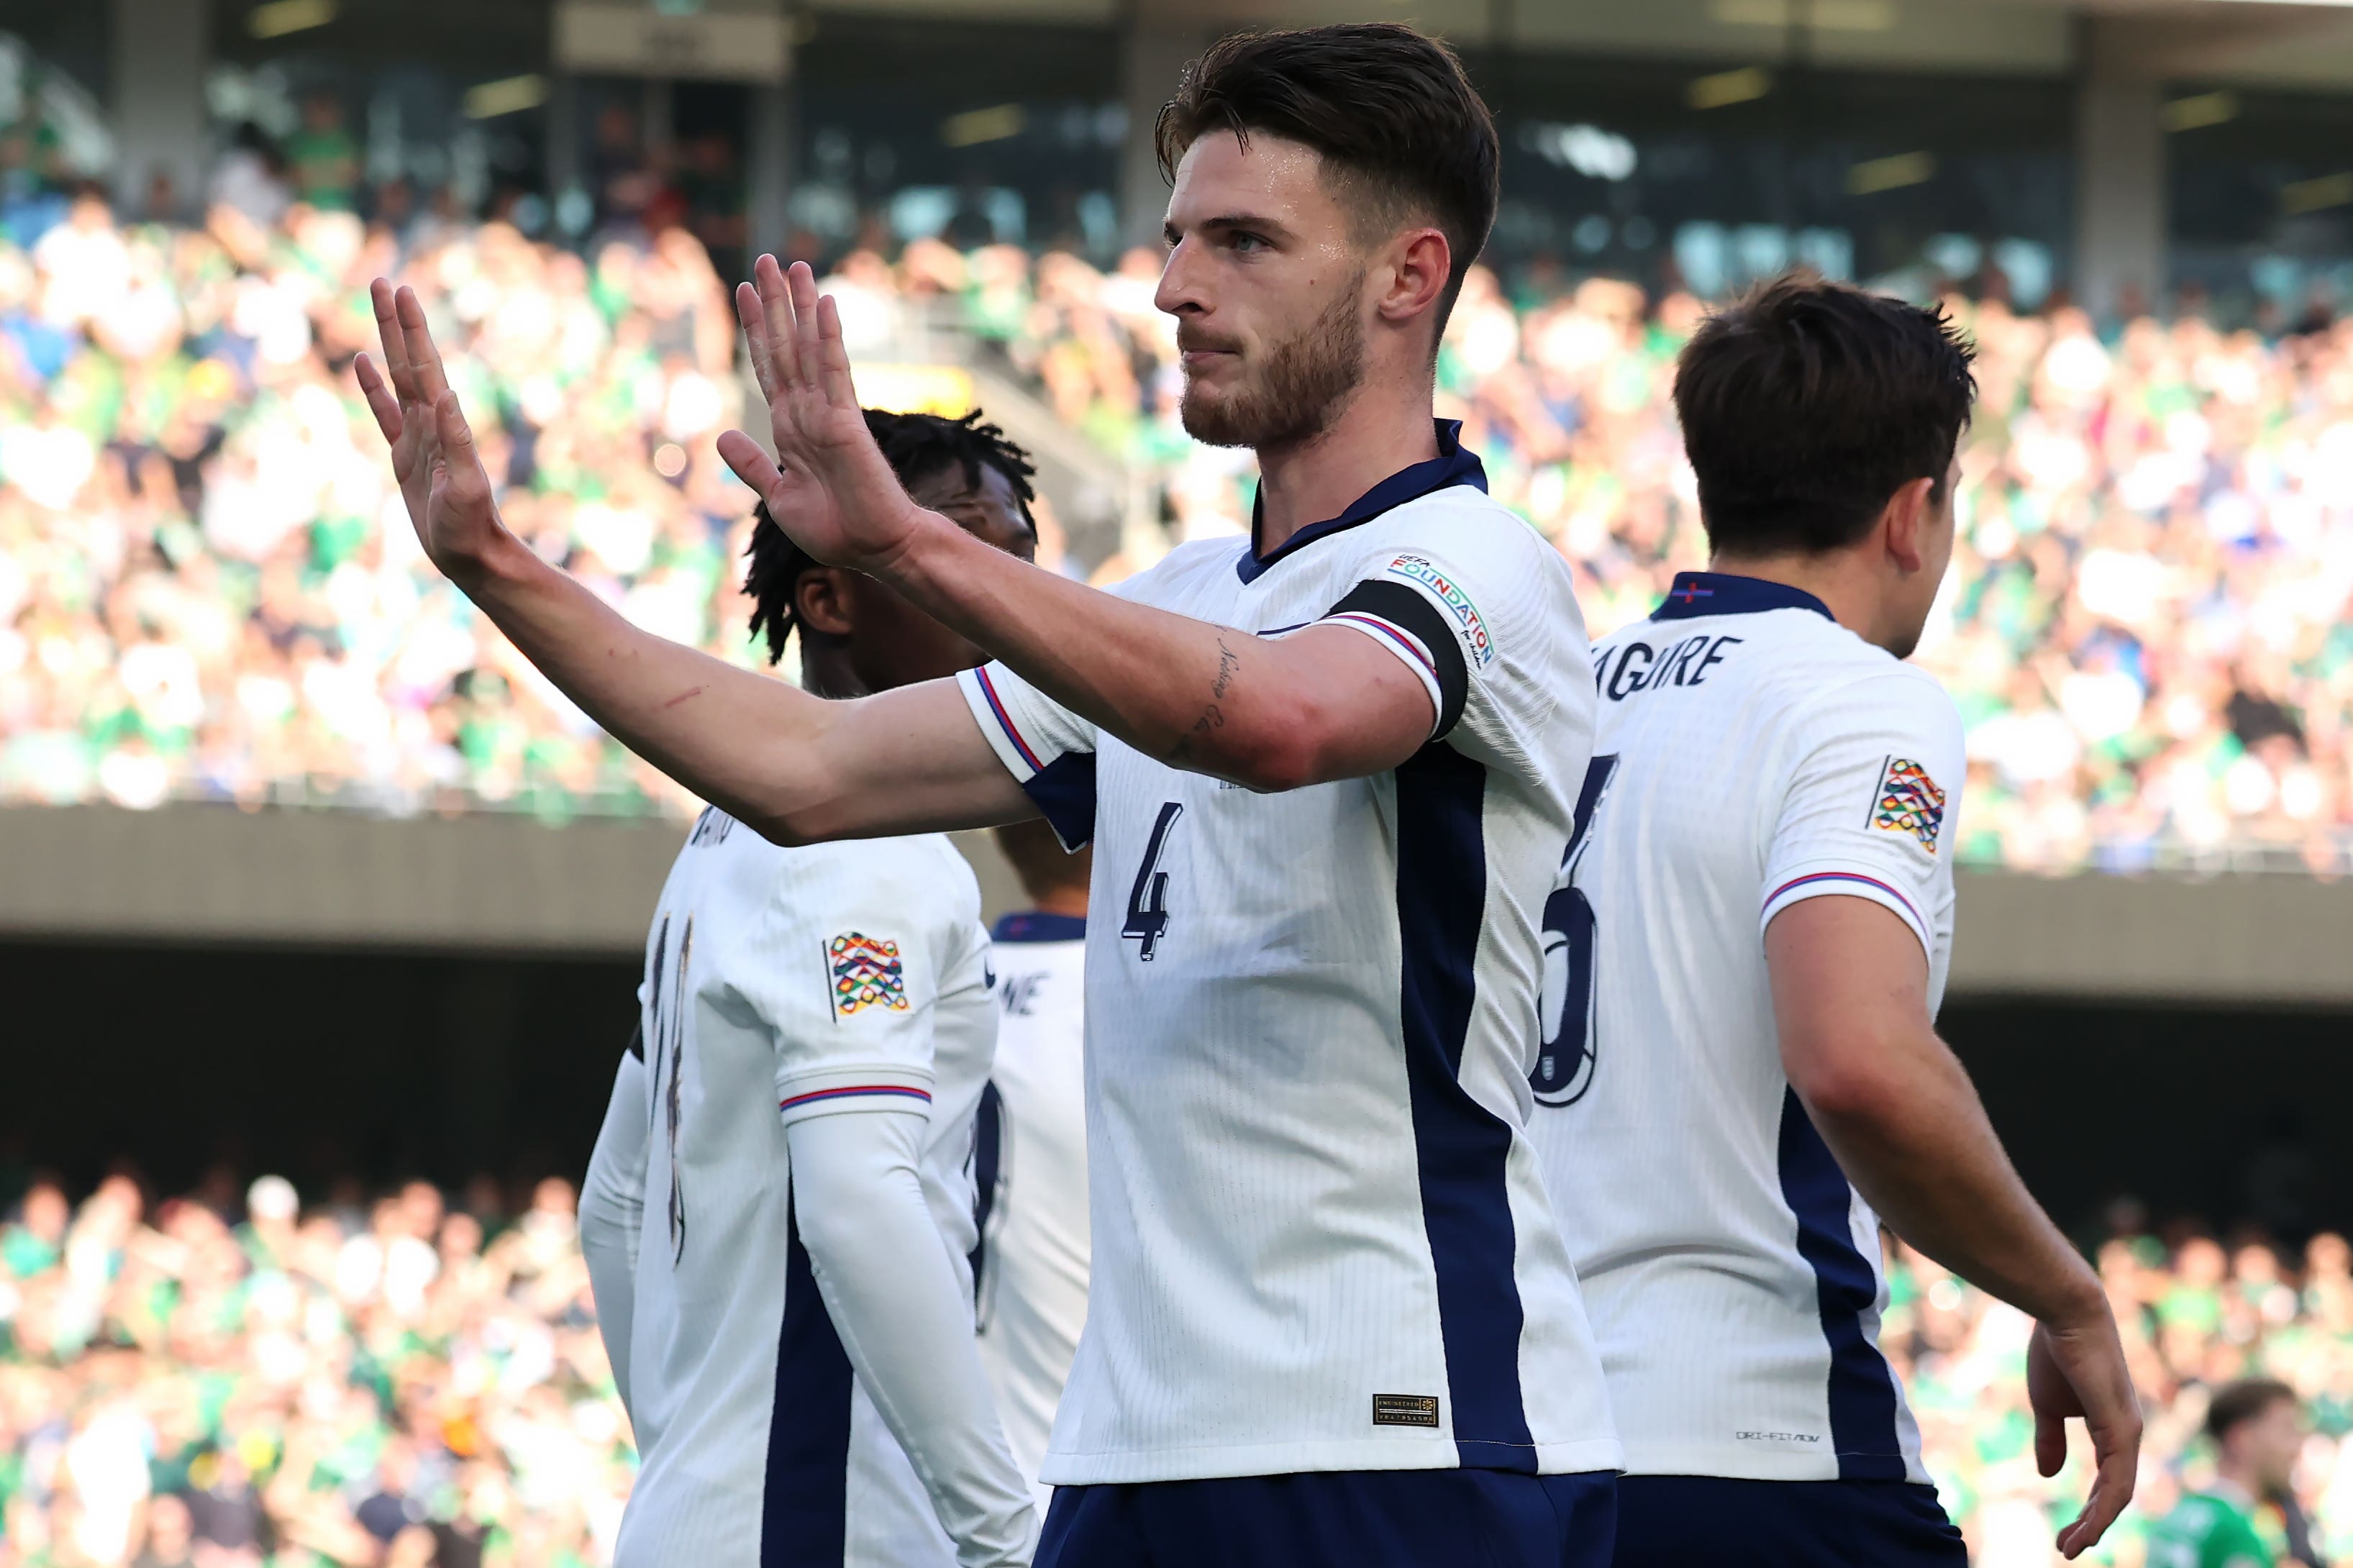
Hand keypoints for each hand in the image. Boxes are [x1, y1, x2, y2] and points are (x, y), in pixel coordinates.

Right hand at [354, 279, 507, 584]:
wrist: (471, 555)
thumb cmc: (469, 526)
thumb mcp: (464, 487)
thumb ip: (457, 442)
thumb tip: (446, 395)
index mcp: (442, 424)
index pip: (423, 366)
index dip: (411, 330)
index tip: (402, 292)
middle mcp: (430, 423)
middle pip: (409, 361)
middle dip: (396, 322)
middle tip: (384, 282)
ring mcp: (417, 437)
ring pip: (396, 378)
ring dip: (387, 343)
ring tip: (377, 306)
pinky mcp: (405, 456)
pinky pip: (385, 413)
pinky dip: (373, 387)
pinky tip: (363, 362)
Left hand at [715, 255, 930, 573]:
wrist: (874, 551)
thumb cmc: (834, 530)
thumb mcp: (778, 496)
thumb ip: (753, 465)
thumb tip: (722, 436)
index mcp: (790, 428)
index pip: (768, 367)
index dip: (754, 329)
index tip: (740, 290)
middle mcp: (807, 412)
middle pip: (785, 347)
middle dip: (773, 303)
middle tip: (765, 258)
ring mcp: (828, 413)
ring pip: (808, 349)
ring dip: (801, 306)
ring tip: (795, 264)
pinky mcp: (847, 422)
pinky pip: (834, 371)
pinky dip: (827, 338)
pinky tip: (824, 303)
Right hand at [2029, 1311, 2141, 1558]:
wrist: (2064, 1312)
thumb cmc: (2056, 1351)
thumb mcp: (2048, 1405)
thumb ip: (2051, 1439)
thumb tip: (2049, 1475)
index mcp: (2113, 1430)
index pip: (2108, 1482)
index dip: (2089, 1510)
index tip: (2066, 1534)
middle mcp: (2128, 1435)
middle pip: (2116, 1495)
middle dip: (2091, 1525)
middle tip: (2067, 1547)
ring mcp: (2128, 1433)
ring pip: (2119, 1495)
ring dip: (2096, 1525)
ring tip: (2072, 1546)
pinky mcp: (2121, 1428)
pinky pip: (2117, 1481)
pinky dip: (2102, 1508)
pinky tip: (2086, 1525)